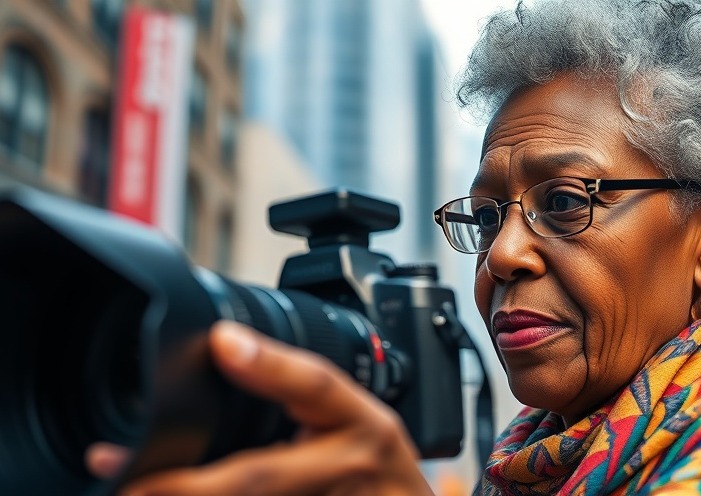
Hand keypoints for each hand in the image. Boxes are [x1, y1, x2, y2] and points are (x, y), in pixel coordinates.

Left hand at [86, 321, 432, 495]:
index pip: (319, 386)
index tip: (221, 341)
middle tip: (123, 476)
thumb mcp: (354, 415)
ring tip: (131, 494)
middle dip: (185, 482)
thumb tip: (226, 342)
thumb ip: (297, 381)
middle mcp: (348, 468)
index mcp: (361, 424)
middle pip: (260, 475)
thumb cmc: (380, 470)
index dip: (270, 365)